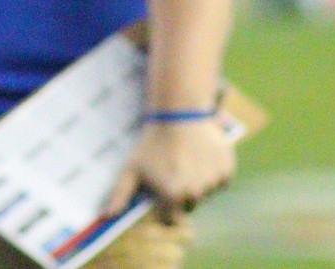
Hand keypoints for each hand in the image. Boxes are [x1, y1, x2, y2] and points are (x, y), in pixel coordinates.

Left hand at [103, 118, 234, 223]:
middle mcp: (196, 193)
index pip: (171, 220)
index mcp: (173, 196)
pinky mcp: (227, 169)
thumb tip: (107, 216)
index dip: (164, 210)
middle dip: (180, 195)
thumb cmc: (151, 143)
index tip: (160, 196)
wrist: (178, 114)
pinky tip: (200, 156)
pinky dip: (213, 172)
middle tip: (172, 172)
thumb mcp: (131, 168)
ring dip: (198, 184)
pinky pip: (220, 180)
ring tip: (185, 161)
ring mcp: (213, 181)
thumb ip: (119, 194)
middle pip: (189, 206)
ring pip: (206, 193)